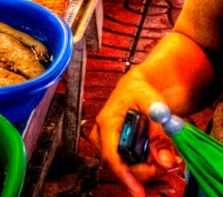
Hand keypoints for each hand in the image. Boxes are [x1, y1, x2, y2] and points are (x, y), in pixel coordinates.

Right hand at [88, 70, 177, 196]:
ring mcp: (108, 144)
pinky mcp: (116, 150)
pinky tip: (162, 172)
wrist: (137, 87)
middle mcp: (102, 136)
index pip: (112, 155)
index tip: (138, 191)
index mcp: (107, 122)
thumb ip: (159, 134)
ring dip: (149, 174)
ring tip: (171, 167)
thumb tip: (165, 161)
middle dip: (147, 172)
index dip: (125, 175)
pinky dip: (147, 174)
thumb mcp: (154, 106)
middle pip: (121, 166)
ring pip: (125, 170)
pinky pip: (128, 168)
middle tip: (170, 165)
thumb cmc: (141, 91)